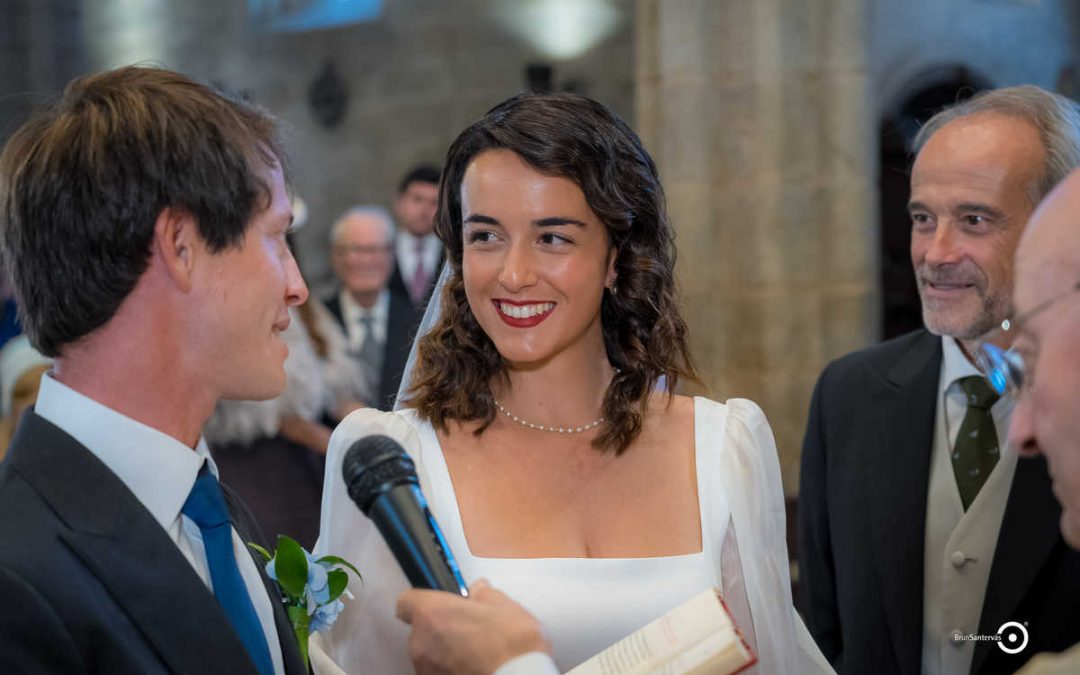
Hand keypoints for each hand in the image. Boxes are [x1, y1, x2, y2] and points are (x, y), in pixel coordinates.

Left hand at [396, 579, 550, 674]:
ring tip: (475, 652)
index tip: (438, 602)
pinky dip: (451, 669)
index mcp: (432, 613)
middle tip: (468, 628)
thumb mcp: (504, 606)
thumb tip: (480, 591)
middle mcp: (421, 642)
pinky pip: (437, 671)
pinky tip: (473, 667)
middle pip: (421, 629)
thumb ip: (484, 594)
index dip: (423, 601)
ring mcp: (425, 669)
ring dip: (446, 651)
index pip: (406, 601)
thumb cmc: (511, 647)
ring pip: (429, 654)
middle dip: (441, 628)